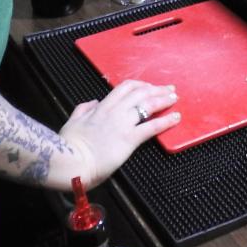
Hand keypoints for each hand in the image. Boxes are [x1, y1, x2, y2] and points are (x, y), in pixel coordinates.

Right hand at [58, 80, 179, 187]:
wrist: (71, 160)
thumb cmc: (70, 144)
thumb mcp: (73, 121)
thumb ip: (83, 109)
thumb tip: (93, 102)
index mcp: (102, 106)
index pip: (125, 88)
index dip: (140, 85)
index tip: (148, 87)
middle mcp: (115, 111)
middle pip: (140, 93)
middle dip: (156, 89)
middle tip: (169, 89)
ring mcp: (123, 124)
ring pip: (147, 104)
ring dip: (163, 99)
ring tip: (174, 98)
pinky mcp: (129, 139)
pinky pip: (151, 126)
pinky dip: (166, 121)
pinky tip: (175, 118)